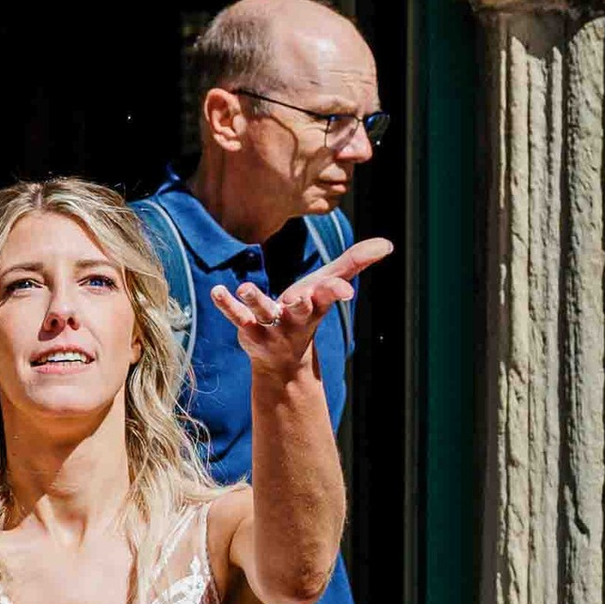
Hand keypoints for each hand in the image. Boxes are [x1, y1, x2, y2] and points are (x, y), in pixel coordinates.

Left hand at [210, 237, 392, 379]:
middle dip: (301, 304)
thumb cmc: (308, 310)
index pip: (329, 296)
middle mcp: (295, 317)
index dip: (336, 293)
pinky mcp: (249, 330)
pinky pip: (237, 317)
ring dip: (255, 299)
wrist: (283, 359)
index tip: (346, 292)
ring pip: (264, 312)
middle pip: (300, 309)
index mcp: (316, 305)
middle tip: (299, 297)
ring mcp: (272, 326)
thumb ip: (355, 262)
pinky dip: (227, 305)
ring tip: (244, 287)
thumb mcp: (329, 284)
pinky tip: (216, 291)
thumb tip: (388, 243)